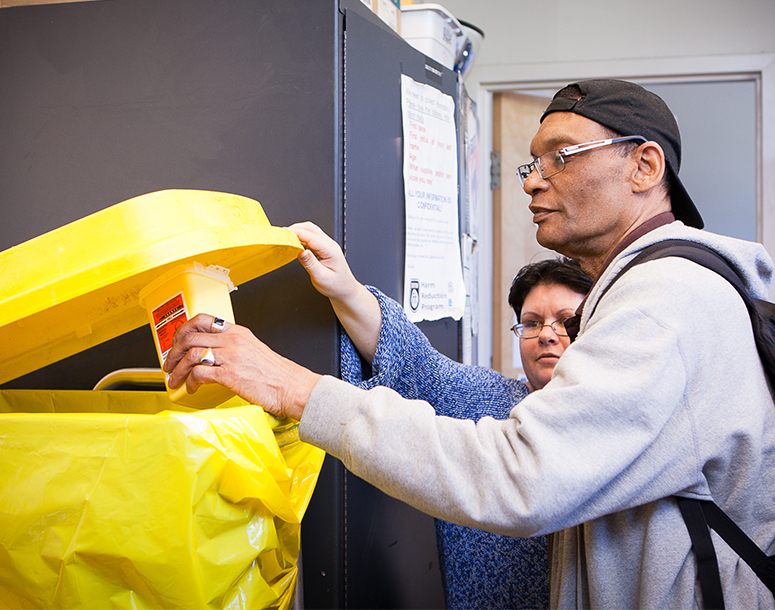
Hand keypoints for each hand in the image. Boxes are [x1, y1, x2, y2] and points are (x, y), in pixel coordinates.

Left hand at [162, 313, 320, 420]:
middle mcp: (232, 340)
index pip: (203, 320)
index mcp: (238, 332)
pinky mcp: (230, 374)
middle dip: (173, 352)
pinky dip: (190, 382)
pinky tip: (192, 388)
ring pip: (191, 355)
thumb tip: (214, 356)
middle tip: (169, 363)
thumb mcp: (254, 351)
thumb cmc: (277, 375)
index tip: (177, 340)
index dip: (183, 329)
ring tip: (175, 380)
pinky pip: (199, 373)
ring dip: (177, 370)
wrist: (292, 387)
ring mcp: (231, 356)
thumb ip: (234, 348)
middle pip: (190, 337)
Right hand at [287, 221, 360, 301]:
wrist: (344, 290)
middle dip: (295, 229)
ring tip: (285, 239)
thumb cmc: (336, 286)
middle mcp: (329, 245)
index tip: (283, 233)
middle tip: (281, 234)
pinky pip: (309, 239)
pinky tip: (293, 244)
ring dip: (297, 233)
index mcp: (331, 250)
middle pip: (310, 229)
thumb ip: (310, 264)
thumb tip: (301, 252)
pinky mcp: (322, 249)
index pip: (311, 236)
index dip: (296, 233)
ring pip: (310, 232)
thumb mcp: (321, 278)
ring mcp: (326, 246)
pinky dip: (299, 239)